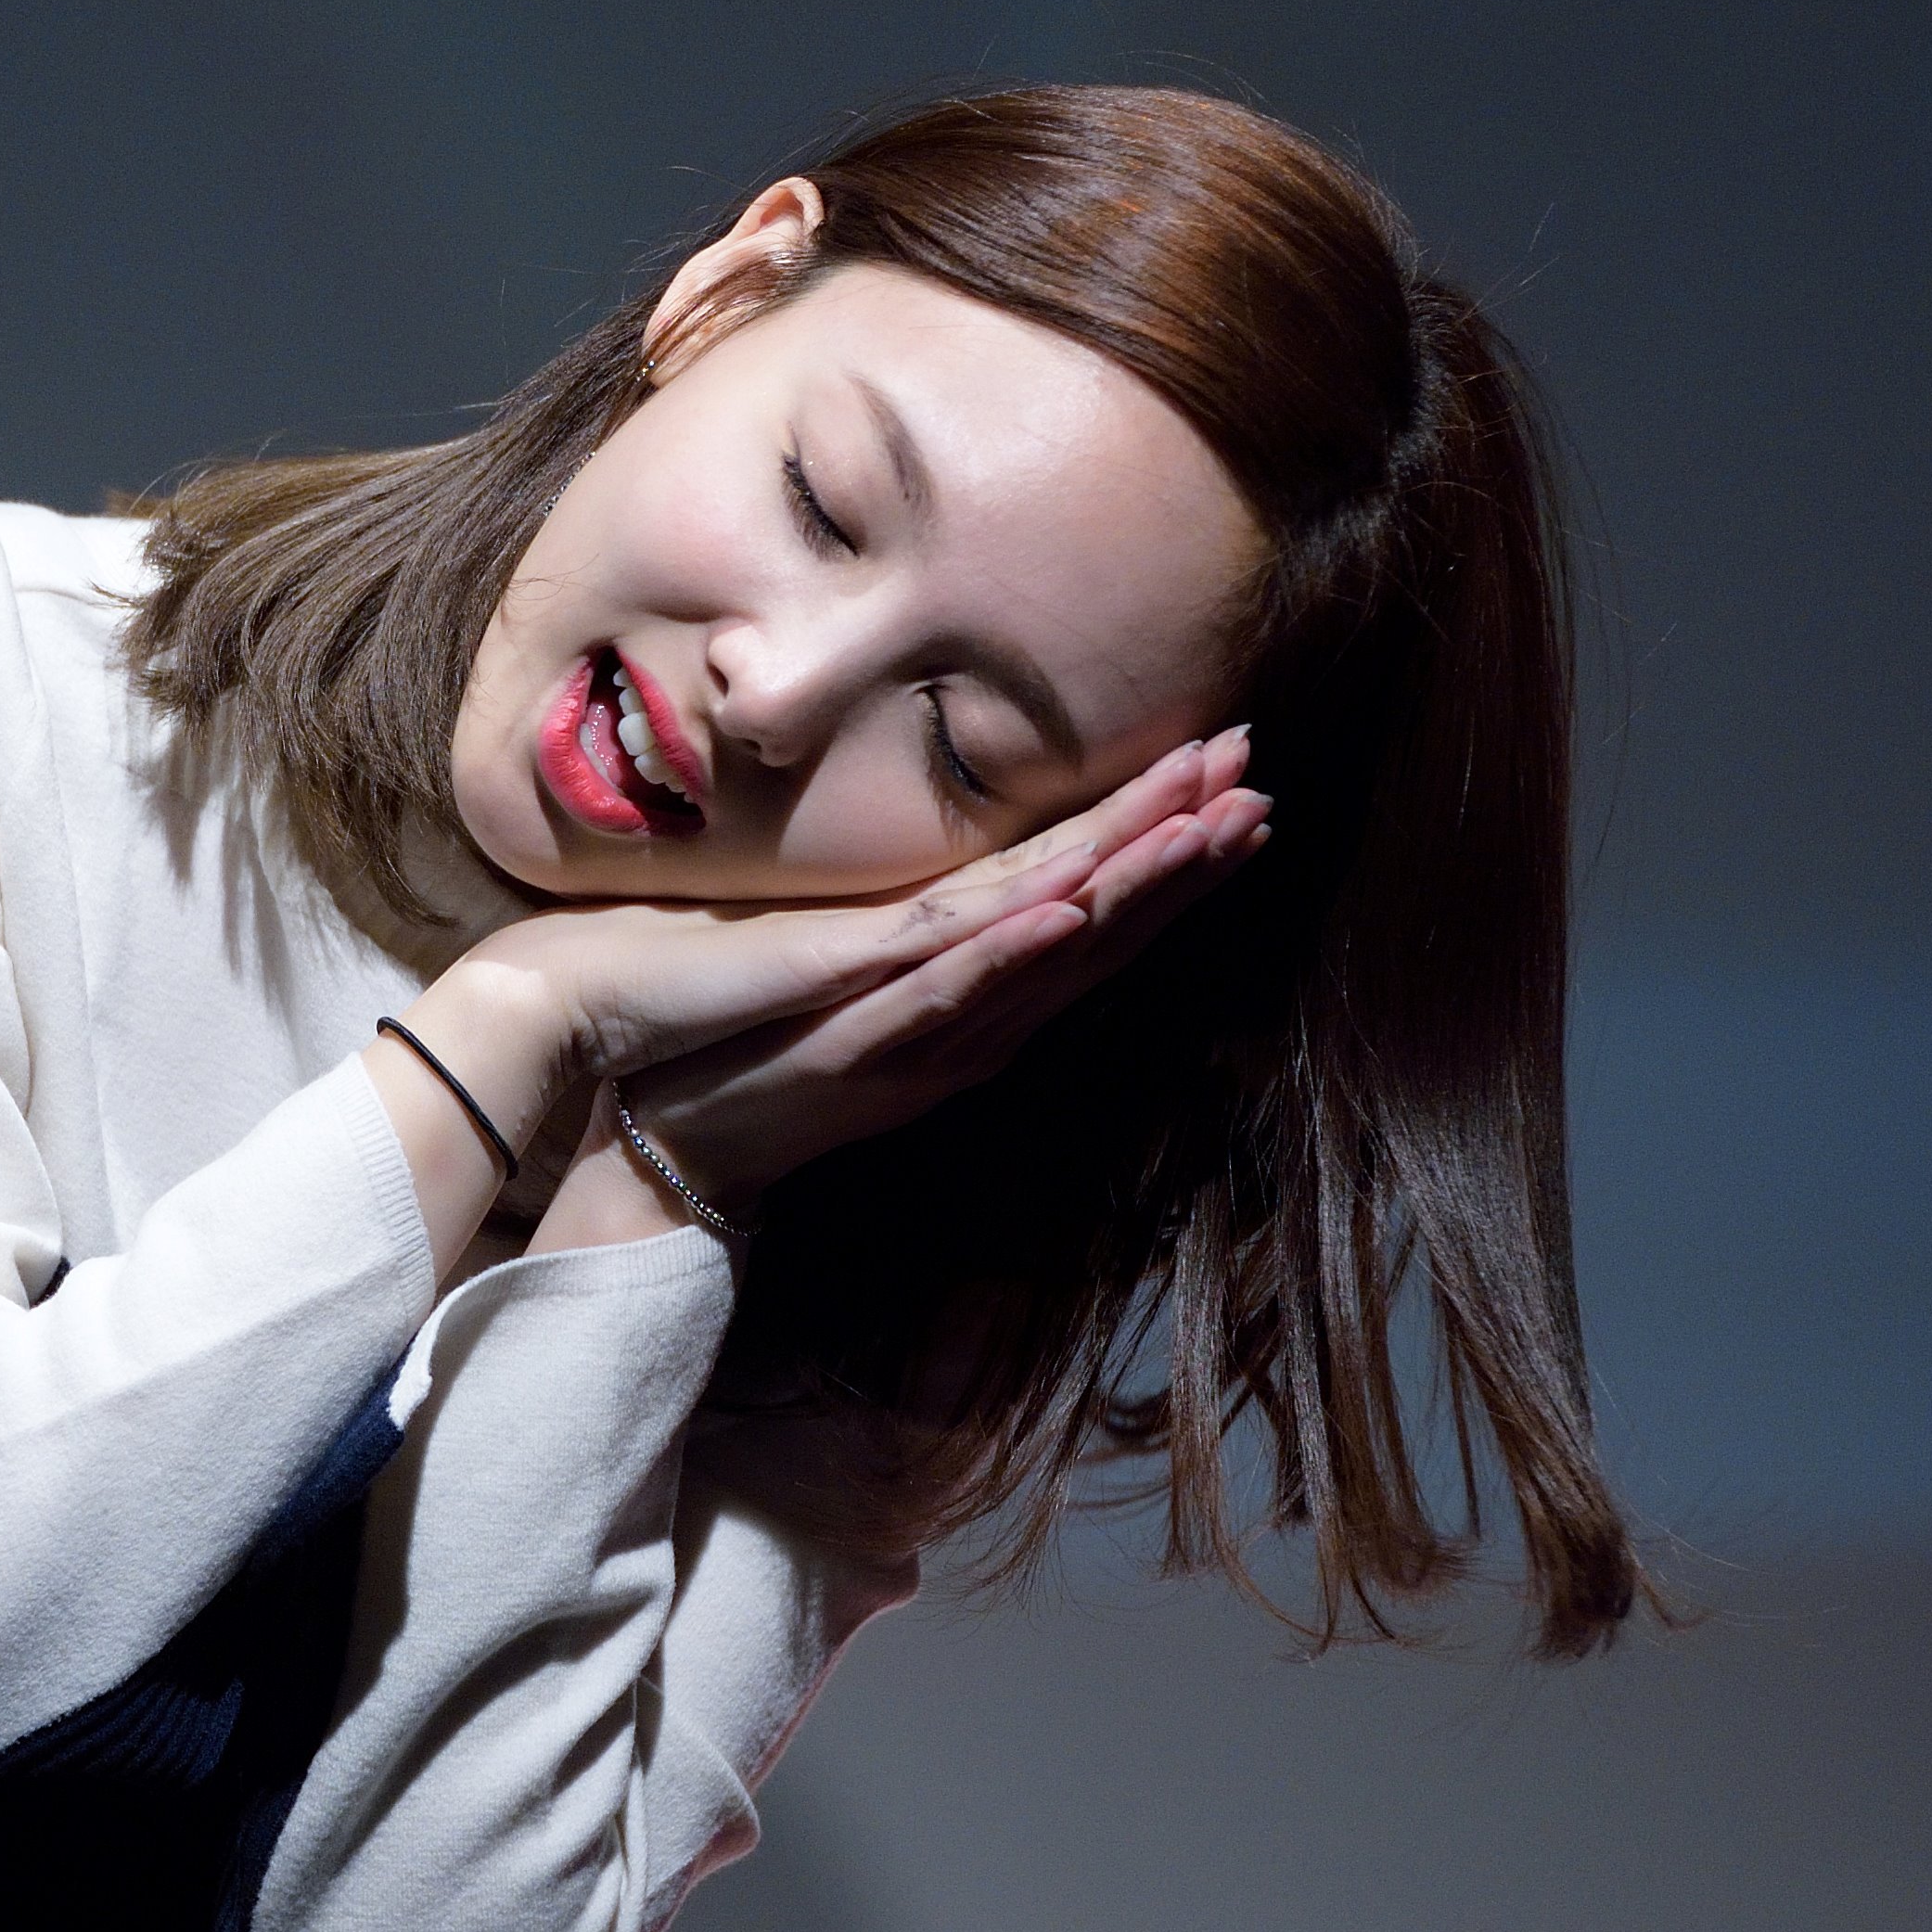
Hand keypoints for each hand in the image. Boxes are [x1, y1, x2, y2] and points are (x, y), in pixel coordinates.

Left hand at [587, 731, 1268, 1214]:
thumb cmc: (762, 1052)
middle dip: (1182, 859)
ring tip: (1203, 833)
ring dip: (1132, 895)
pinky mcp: (867, 1050)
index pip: (1098, 912)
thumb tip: (988, 880)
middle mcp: (978, 1024)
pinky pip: (951, 997)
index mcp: (980, 998)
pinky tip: (1065, 913)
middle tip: (1259, 787)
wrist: (673, 1146)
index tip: (1242, 785)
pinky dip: (1011, 957)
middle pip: (1103, 931)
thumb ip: (933, 940)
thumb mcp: (867, 983)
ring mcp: (930, 1040)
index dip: (1171, 854)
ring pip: (1052, 957)